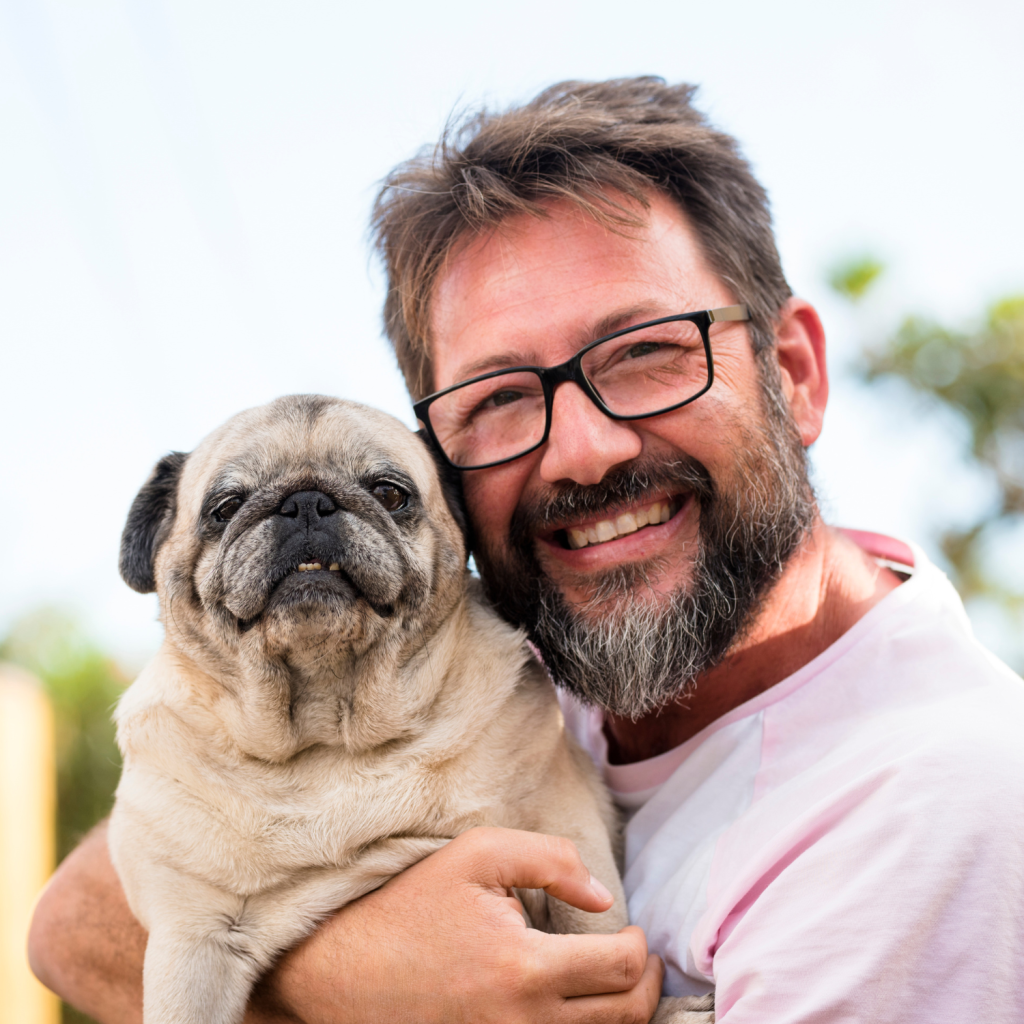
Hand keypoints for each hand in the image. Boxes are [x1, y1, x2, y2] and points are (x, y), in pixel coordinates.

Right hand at [260, 826, 662, 1023]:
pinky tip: (581, 1010)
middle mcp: (523, 1023)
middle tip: (645, 961)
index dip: (640, 948)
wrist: (341, 970)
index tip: (635, 932)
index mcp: (524, 967)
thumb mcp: (475, 855)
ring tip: (622, 987)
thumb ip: (549, 860)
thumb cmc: (408, 906)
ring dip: (623, 1016)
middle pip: (623, 1019)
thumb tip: (603, 897)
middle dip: (646, 986)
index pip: (620, 969)